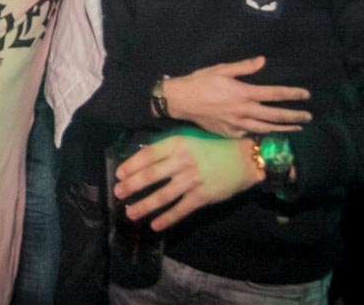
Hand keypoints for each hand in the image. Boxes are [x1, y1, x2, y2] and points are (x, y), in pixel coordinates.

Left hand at [114, 130, 264, 229]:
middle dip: (131, 186)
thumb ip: (169, 148)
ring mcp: (192, 180)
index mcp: (177, 144)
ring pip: (162, 196)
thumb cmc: (215, 146)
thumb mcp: (190, 138)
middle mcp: (182, 161)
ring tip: (130, 213)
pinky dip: (167, 219)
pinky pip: (180, 210)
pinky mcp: (202, 196)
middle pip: (150, 176)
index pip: (148, 155)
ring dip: (144, 206)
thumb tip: (145, 159)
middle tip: (118, 193)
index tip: (119, 173)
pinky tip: (156, 225)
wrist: (245, 158)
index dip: (131, 165)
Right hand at [163, 57, 310, 137]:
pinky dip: (262, 133)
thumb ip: (244, 67)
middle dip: (294, 116)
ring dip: (283, 128)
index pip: (274, 94)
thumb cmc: (200, 81)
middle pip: (275, 115)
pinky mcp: (230, 132)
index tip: (306, 95)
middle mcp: (244, 111)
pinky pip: (249, 133)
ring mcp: (237, 124)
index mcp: (243, 93)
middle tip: (309, 117)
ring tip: (296, 128)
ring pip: (265, 128)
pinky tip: (269, 131)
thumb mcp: (221, 69)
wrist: (180, 101)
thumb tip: (263, 60)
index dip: (292, 94)